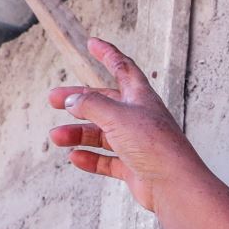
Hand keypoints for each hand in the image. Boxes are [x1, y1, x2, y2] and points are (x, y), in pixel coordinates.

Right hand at [48, 38, 200, 212]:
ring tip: (56, 137)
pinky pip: (107, 160)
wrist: (174, 185)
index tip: (93, 43)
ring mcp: (137, 144)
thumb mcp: (117, 116)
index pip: (123, 69)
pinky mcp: (134, 167)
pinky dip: (91, 159)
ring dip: (78, 134)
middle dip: (79, 100)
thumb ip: (92, 105)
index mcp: (141, 98)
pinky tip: (75, 158)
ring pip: (102, 134)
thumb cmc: (154, 145)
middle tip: (54, 99)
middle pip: (104, 103)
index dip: (108, 54)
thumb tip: (72, 100)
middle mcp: (139, 118)